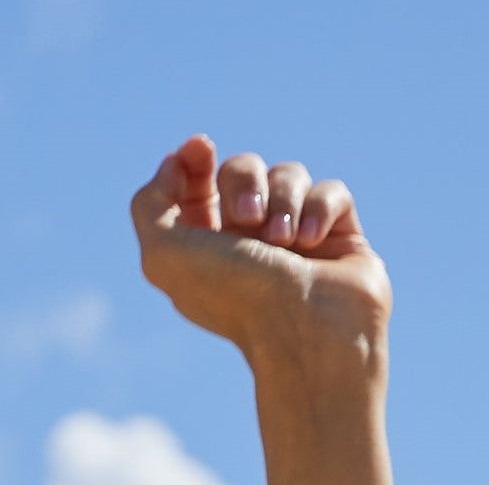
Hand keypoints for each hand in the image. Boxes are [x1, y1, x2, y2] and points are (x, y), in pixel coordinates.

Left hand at [130, 136, 389, 374]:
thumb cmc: (235, 297)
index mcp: (205, 251)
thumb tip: (176, 162)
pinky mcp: (339, 239)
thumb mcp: (163, 255)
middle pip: (243, 169)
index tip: (199, 150)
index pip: (196, 185)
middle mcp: (248, 244)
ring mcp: (296, 240)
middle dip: (243, 182)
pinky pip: (331, 191)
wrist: (305, 331)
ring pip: (289, 174)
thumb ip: (149, 204)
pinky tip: (312, 244)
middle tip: (247, 220)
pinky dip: (320, 209)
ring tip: (283, 242)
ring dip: (283, 199)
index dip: (193, 160)